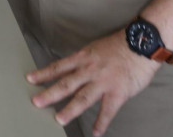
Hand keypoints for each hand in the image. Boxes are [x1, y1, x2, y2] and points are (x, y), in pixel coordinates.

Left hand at [26, 31, 159, 135]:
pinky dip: (101, 122)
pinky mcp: (118, 92)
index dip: (43, 73)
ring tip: (59, 119)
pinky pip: (108, 110)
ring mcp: (103, 82)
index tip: (30, 78)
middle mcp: (90, 70)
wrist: (141, 44)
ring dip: (70, 110)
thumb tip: (75, 69)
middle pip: (66, 83)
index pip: (59, 66)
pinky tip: (96, 132)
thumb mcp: (96, 48)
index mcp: (84, 57)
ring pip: (83, 98)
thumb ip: (86, 61)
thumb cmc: (120, 45)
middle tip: (36, 101)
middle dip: (50, 93)